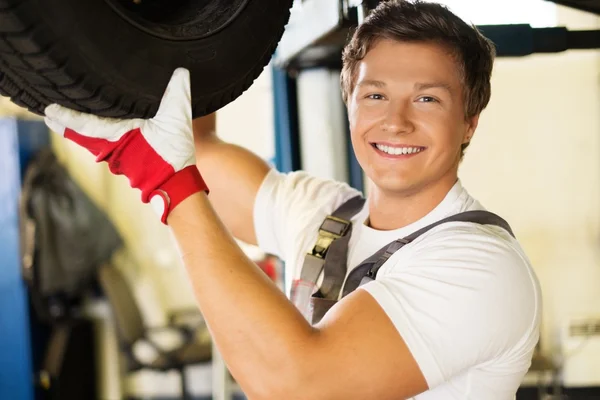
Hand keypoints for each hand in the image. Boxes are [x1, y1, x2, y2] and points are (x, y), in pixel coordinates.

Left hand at [44, 68, 207, 223]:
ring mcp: (117, 159)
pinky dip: (92, 140)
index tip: (48, 110)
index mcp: (118, 136)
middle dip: (64, 125)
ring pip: (90, 144)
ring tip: (62, 122)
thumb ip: (177, 94)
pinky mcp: (125, 164)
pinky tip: (94, 137)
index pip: (84, 124)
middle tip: (48, 115)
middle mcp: (112, 149)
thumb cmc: (173, 154)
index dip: (66, 117)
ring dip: (77, 132)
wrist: (176, 184)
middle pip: (81, 136)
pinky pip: (102, 149)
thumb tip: (181, 71)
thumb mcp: (177, 120)